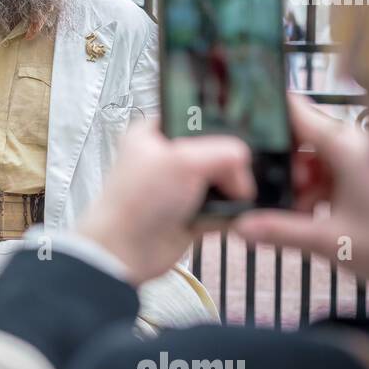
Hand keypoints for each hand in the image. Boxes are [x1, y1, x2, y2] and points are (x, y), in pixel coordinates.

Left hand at [74, 117, 254, 286]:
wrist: (125, 252)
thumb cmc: (134, 203)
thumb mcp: (182, 161)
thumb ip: (221, 152)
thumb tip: (243, 163)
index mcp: (154, 133)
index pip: (197, 117)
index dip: (220, 126)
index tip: (239, 137)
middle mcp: (167, 158)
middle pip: (216, 151)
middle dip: (230, 165)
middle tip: (233, 177)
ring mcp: (179, 186)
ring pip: (222, 180)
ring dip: (232, 190)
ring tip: (234, 197)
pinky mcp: (191, 212)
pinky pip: (222, 207)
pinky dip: (230, 212)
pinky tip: (233, 214)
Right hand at [231, 94, 368, 286]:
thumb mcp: (324, 240)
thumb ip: (279, 230)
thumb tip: (237, 226)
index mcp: (346, 147)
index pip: (297, 112)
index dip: (266, 113)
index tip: (237, 123)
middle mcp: (349, 143)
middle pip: (296, 134)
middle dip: (278, 160)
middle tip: (270, 188)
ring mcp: (351, 157)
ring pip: (303, 154)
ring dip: (291, 178)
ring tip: (292, 208)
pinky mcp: (351, 172)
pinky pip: (316, 169)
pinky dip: (304, 188)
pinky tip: (304, 213)